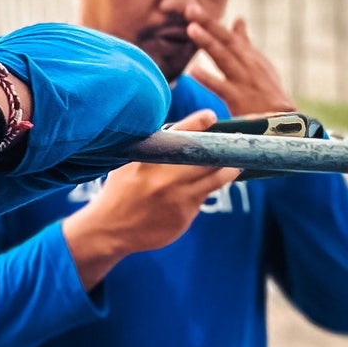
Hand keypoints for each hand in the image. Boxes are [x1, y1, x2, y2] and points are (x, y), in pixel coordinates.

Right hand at [61, 111, 238, 291]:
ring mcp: (177, 197)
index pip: (179, 135)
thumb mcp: (129, 163)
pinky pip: (202, 198)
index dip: (198, 123)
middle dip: (224, 149)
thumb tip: (180, 133)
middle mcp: (166, 177)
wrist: (110, 229)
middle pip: (206, 158)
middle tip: (237, 142)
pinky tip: (210, 185)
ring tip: (236, 164)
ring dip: (229, 170)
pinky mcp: (184, 216)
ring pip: (214, 179)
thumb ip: (152, 149)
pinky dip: (207, 190)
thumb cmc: (120, 191)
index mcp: (149, 159)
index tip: (211, 116)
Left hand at [184, 12, 293, 118]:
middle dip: (208, 24)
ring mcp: (244, 81)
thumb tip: (238, 20)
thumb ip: (245, 43)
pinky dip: (208, 79)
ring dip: (208, 43)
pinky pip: (222, 88)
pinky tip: (194, 71)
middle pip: (226, 41)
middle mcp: (248, 65)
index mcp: (250, 57)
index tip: (192, 9)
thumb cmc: (268, 93)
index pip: (228, 36)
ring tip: (191, 29)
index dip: (210, 22)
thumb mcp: (259, 65)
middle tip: (190, 9)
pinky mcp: (240, 100)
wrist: (282, 122)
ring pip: (224, 58)